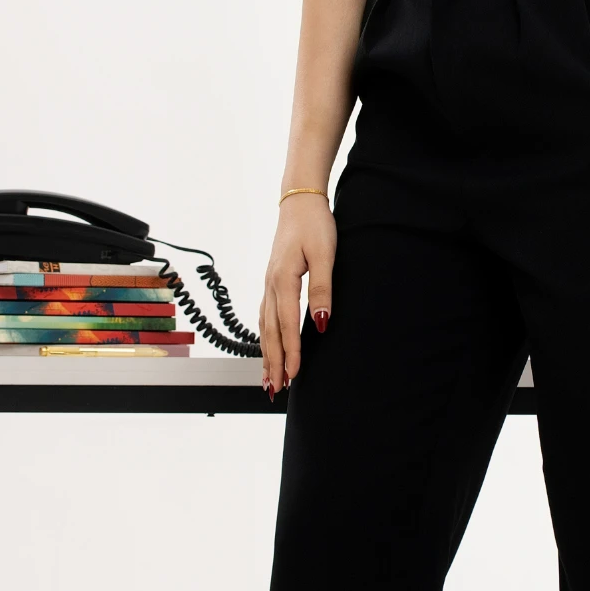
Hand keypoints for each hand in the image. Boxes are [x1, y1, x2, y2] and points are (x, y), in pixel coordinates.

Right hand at [260, 196, 335, 398]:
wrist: (299, 201)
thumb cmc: (315, 225)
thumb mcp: (325, 254)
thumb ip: (322, 289)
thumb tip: (320, 322)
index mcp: (283, 279)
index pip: (287, 324)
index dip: (291, 351)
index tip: (295, 374)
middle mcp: (270, 284)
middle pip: (270, 331)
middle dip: (274, 362)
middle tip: (276, 389)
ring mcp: (268, 283)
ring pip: (264, 326)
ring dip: (266, 354)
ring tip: (269, 379)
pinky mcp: (271, 280)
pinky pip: (265, 315)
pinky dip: (265, 336)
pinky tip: (267, 346)